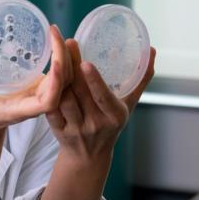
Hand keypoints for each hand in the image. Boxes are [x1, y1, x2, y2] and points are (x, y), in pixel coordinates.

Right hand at [0, 25, 71, 137]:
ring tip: (55, 32)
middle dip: (65, 60)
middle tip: (54, 33)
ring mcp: (40, 95)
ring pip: (66, 79)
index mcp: (22, 109)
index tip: (55, 62)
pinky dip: (60, 57)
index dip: (57, 83)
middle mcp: (36, 103)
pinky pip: (59, 75)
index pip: (49, 101)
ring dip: (66, 56)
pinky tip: (54, 39)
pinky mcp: (40, 87)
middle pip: (64, 86)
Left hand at [46, 32, 156, 160]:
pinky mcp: (58, 131)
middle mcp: (96, 123)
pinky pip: (50, 109)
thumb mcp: (129, 104)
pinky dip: (48, 93)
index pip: (103, 97)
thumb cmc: (111, 122)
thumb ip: (141, 78)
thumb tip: (152, 50)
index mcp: (115, 116)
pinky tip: (47, 75)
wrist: (89, 155)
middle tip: (66, 44)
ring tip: (57, 55)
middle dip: (72, 66)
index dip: (94, 81)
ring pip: (63, 99)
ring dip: (58, 77)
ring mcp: (76, 128)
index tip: (86, 62)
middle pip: (80, 92)